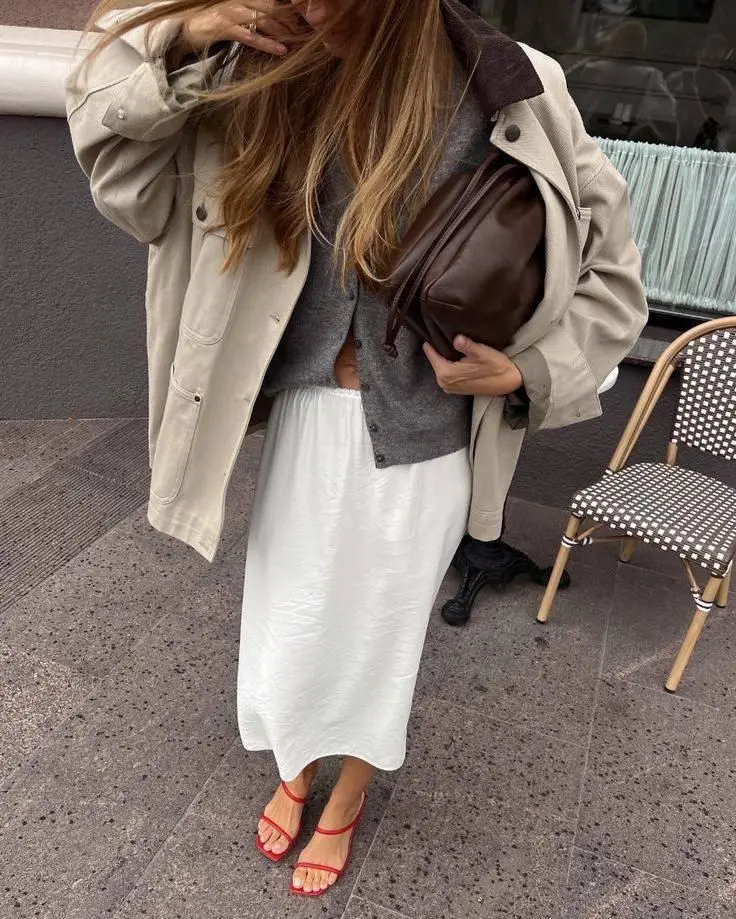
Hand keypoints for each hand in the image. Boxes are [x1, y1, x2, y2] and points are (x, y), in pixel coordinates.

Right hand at [180, 1, 300, 56]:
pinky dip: (268, 43)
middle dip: (291, 20)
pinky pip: (251, 36)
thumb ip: (257, 15)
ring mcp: (232, 12)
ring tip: (298, 43)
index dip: (290, 8)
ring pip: (264, 20)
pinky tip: (281, 50)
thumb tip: (281, 23)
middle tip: (306, 34)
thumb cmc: (217, 23)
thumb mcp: (240, 14)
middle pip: (272, 7)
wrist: (189, 29)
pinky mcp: (226, 28)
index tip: (305, 20)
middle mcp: (240, 0)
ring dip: (283, 32)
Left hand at [424, 335, 522, 397]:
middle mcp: (444, 382)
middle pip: (435, 361)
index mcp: (446, 373)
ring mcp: (449, 387)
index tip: (430, 331)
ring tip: (449, 345)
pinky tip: (456, 357)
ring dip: (445, 358)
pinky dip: (449, 366)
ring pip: (441, 367)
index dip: (431, 342)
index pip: (431, 354)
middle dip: (438, 349)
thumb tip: (456, 338)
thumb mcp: (481, 352)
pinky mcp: (456, 389)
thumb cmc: (495, 366)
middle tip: (441, 334)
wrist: (508, 382)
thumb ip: (466, 345)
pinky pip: (447, 374)